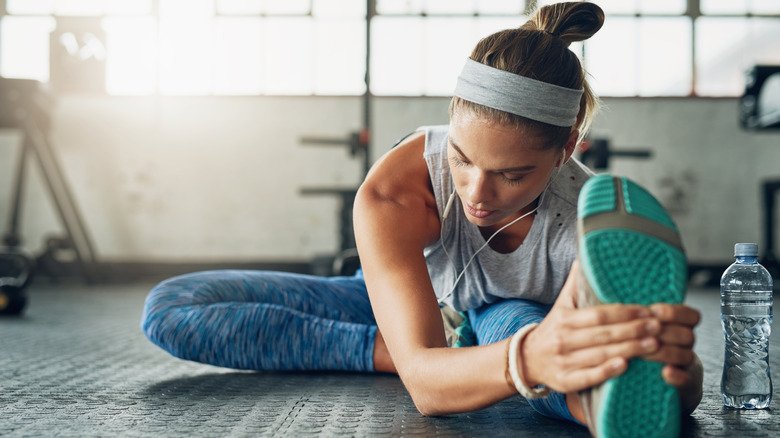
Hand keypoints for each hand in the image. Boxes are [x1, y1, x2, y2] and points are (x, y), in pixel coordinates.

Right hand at [519, 263, 662, 392]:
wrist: (526, 359)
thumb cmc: (553, 330)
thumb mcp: (561, 306)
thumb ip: (576, 284)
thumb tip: (586, 257)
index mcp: (564, 319)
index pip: (598, 314)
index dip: (624, 312)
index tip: (646, 310)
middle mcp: (563, 340)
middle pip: (603, 334)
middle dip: (633, 330)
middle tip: (658, 327)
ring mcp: (563, 362)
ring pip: (600, 355)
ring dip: (629, 350)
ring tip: (654, 345)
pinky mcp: (565, 382)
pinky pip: (589, 377)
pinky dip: (607, 372)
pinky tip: (626, 366)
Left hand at [642, 303, 700, 388]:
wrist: (653, 386)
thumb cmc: (641, 351)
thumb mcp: (641, 332)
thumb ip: (636, 319)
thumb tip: (616, 303)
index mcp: (678, 328)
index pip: (690, 316)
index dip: (674, 312)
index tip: (654, 311)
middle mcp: (686, 346)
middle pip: (687, 335)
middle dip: (664, 333)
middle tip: (643, 335)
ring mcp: (687, 366)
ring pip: (685, 355)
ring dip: (664, 352)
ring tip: (643, 353)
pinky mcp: (685, 386)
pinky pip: (686, 380)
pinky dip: (676, 376)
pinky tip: (665, 372)